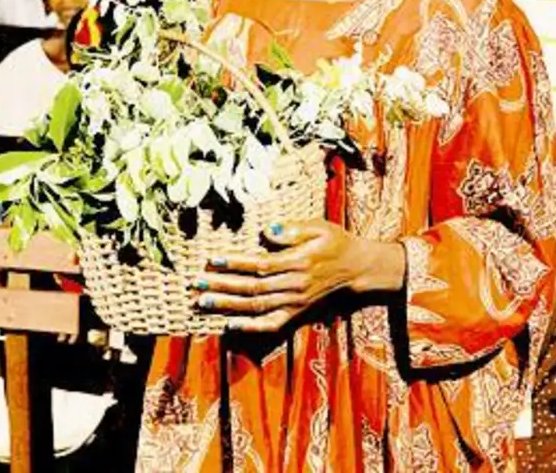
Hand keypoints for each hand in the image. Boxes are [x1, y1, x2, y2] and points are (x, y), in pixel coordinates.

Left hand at [192, 220, 404, 333]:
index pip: (259, 265)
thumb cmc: (336, 243)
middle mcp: (294, 286)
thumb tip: (267, 230)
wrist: (357, 269)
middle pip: (252, 288)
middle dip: (222, 286)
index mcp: (298, 263)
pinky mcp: (296, 313)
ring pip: (256, 307)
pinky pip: (271, 324)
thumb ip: (294, 229)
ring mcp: (294, 303)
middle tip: (197, 283)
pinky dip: (250, 327)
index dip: (234, 264)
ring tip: (202, 302)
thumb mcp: (320, 227)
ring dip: (227, 306)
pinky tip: (230, 325)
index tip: (212, 260)